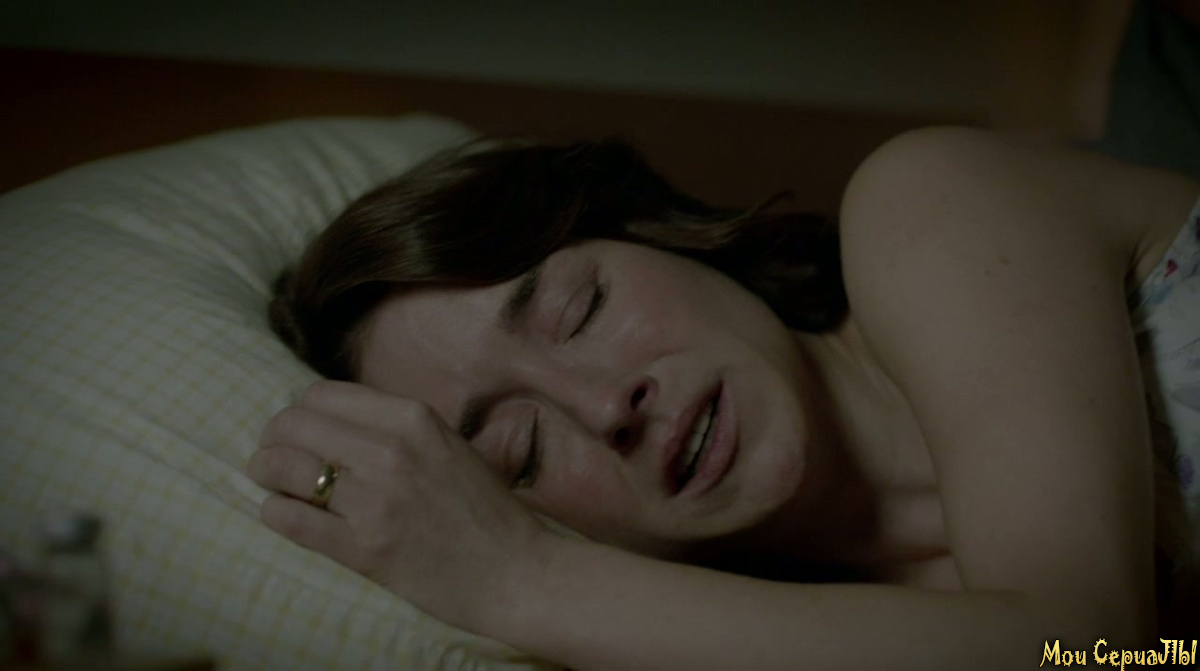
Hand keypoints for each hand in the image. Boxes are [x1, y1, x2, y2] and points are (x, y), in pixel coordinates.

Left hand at [246, 380, 550, 629]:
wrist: (516, 571)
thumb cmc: (483, 509)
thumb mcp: (445, 444)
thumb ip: (393, 427)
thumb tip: (328, 418)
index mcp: (413, 417)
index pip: (320, 394)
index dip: (299, 412)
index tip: (299, 431)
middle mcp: (391, 451)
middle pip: (293, 423)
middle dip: (273, 439)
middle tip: (274, 457)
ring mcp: (375, 501)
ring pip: (283, 467)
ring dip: (266, 472)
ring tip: (272, 483)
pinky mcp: (363, 549)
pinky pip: (291, 520)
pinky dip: (275, 513)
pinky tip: (281, 513)